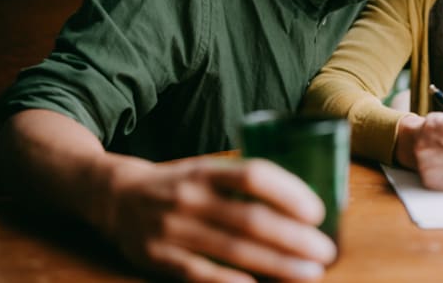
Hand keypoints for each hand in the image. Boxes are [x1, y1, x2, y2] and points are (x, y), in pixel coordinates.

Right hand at [105, 157, 335, 281]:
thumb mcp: (207, 170)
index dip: (289, 193)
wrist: (116, 197)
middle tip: (326, 252)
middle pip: (250, 219)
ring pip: (233, 250)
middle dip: (294, 238)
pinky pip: (200, 274)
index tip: (318, 211)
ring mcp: (173, 229)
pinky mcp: (159, 258)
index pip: (254, 175)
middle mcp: (190, 197)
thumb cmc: (180, 184)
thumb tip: (301, 200)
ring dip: (277, 264)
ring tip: (310, 273)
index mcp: (206, 170)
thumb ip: (243, 183)